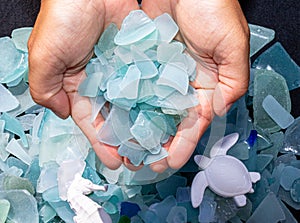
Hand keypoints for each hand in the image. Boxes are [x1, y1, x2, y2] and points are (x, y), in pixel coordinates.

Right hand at [28, 0, 139, 169]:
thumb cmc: (63, 14)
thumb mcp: (44, 55)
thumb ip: (45, 89)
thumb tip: (61, 113)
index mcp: (75, 85)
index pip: (90, 121)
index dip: (101, 143)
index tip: (114, 162)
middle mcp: (99, 80)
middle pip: (114, 117)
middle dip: (124, 138)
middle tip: (138, 158)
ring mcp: (120, 71)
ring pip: (132, 104)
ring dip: (141, 124)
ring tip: (154, 143)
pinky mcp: (137, 59)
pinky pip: (146, 83)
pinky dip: (153, 99)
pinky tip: (163, 115)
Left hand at [141, 0, 249, 171]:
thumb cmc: (213, 6)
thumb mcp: (232, 44)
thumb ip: (233, 80)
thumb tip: (218, 110)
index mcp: (206, 83)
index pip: (193, 122)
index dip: (182, 144)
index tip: (167, 163)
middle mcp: (183, 82)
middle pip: (169, 120)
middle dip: (158, 143)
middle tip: (142, 162)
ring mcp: (163, 74)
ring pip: (150, 108)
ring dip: (141, 128)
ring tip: (127, 148)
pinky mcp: (145, 62)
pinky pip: (136, 87)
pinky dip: (128, 104)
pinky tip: (118, 118)